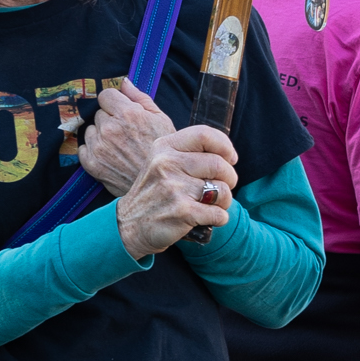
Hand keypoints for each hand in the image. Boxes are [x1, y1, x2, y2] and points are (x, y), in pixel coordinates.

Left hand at [78, 76, 175, 194]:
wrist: (159, 186)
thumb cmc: (164, 153)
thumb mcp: (161, 119)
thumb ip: (140, 97)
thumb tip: (124, 81)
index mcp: (127, 114)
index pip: (105, 95)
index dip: (114, 103)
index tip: (120, 111)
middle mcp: (110, 128)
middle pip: (99, 114)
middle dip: (109, 120)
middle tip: (125, 134)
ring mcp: (99, 146)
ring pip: (90, 131)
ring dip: (100, 136)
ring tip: (118, 147)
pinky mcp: (92, 164)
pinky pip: (83, 149)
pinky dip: (93, 152)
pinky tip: (109, 157)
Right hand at [115, 124, 238, 257]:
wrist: (129, 226)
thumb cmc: (154, 194)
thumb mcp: (161, 163)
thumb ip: (188, 154)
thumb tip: (228, 155)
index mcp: (164, 147)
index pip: (204, 135)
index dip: (225, 146)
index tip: (229, 159)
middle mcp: (167, 164)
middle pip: (219, 164)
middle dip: (229, 178)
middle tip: (222, 188)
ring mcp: (174, 188)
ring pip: (222, 190)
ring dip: (224, 201)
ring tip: (212, 205)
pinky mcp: (182, 212)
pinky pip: (219, 213)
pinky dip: (219, 218)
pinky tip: (207, 219)